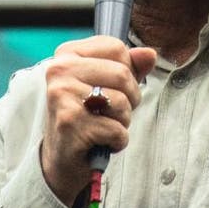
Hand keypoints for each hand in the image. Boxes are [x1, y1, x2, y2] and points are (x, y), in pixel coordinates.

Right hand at [41, 36, 156, 205]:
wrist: (61, 158)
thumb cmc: (88, 117)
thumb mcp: (108, 86)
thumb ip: (130, 67)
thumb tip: (149, 54)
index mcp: (67, 54)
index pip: (117, 48)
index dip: (127, 72)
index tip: (110, 88)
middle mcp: (59, 70)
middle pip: (122, 74)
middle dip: (129, 99)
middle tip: (111, 113)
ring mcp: (62, 95)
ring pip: (121, 102)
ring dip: (123, 121)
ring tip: (103, 126)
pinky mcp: (69, 122)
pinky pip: (116, 129)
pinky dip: (118, 141)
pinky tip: (101, 142)